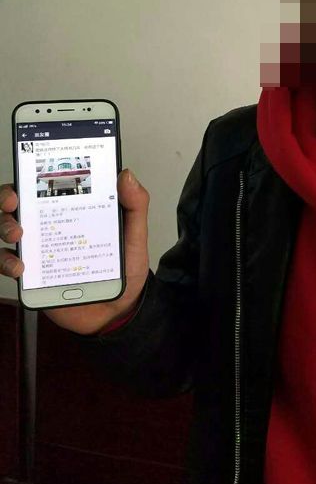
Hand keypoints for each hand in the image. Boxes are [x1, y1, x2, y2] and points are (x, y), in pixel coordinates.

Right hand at [0, 169, 149, 334]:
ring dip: (4, 226)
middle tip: (14, 201)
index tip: (31, 172)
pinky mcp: (33, 275)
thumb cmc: (127, 270)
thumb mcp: (135, 236)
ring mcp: (41, 250)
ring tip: (17, 234)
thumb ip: (135, 206)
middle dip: (8, 196)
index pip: (50, 185)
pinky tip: (19, 267)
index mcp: (75, 211)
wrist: (120, 311)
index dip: (34, 174)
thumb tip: (126, 175)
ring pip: (8, 229)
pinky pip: (9, 264)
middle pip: (19, 204)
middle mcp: (53, 226)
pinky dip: (7, 262)